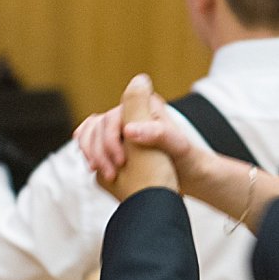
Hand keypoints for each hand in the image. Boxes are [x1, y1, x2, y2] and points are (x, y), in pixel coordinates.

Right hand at [80, 87, 214, 190]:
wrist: (189, 173)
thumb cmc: (186, 158)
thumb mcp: (177, 145)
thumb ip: (158, 134)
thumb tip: (129, 130)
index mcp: (146, 106)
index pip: (113, 117)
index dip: (110, 138)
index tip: (120, 161)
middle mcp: (132, 113)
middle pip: (99, 125)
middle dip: (99, 150)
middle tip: (109, 173)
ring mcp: (122, 125)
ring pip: (92, 132)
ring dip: (90, 152)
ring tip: (99, 172)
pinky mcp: (117, 139)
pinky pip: (92, 140)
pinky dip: (89, 151)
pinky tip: (93, 166)